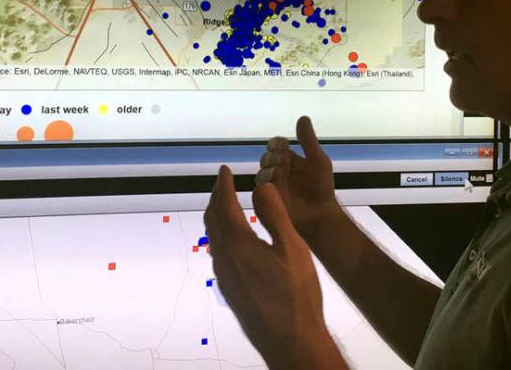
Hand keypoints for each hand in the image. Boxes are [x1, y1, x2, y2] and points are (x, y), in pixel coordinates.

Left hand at [204, 166, 346, 369]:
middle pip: (212, 221)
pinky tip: (235, 239)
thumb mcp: (292, 248)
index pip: (224, 206)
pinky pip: (219, 254)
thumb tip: (261, 186)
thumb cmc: (298, 295)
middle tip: (222, 181)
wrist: (291, 341)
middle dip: (216, 197)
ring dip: (217, 217)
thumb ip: (275, 215)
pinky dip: (222, 235)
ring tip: (226, 204)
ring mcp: (225, 278)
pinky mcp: (230, 291)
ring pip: (214, 238)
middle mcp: (225, 260)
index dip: (224, 185)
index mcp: (239, 246)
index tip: (224, 169)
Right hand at [256, 116, 341, 240]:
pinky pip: (258, 188)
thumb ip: (308, 140)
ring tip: (280, 173)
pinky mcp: (268, 199)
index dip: (277, 143)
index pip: (276, 144)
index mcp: (289, 158)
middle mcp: (278, 170)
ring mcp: (272, 185)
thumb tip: (302, 117)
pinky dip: (265, 184)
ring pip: (261, 172)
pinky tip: (275, 183)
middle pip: (266, 156)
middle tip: (283, 161)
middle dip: (272, 157)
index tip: (283, 146)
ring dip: (269, 170)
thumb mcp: (318, 160)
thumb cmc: (321, 187)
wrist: (320, 214)